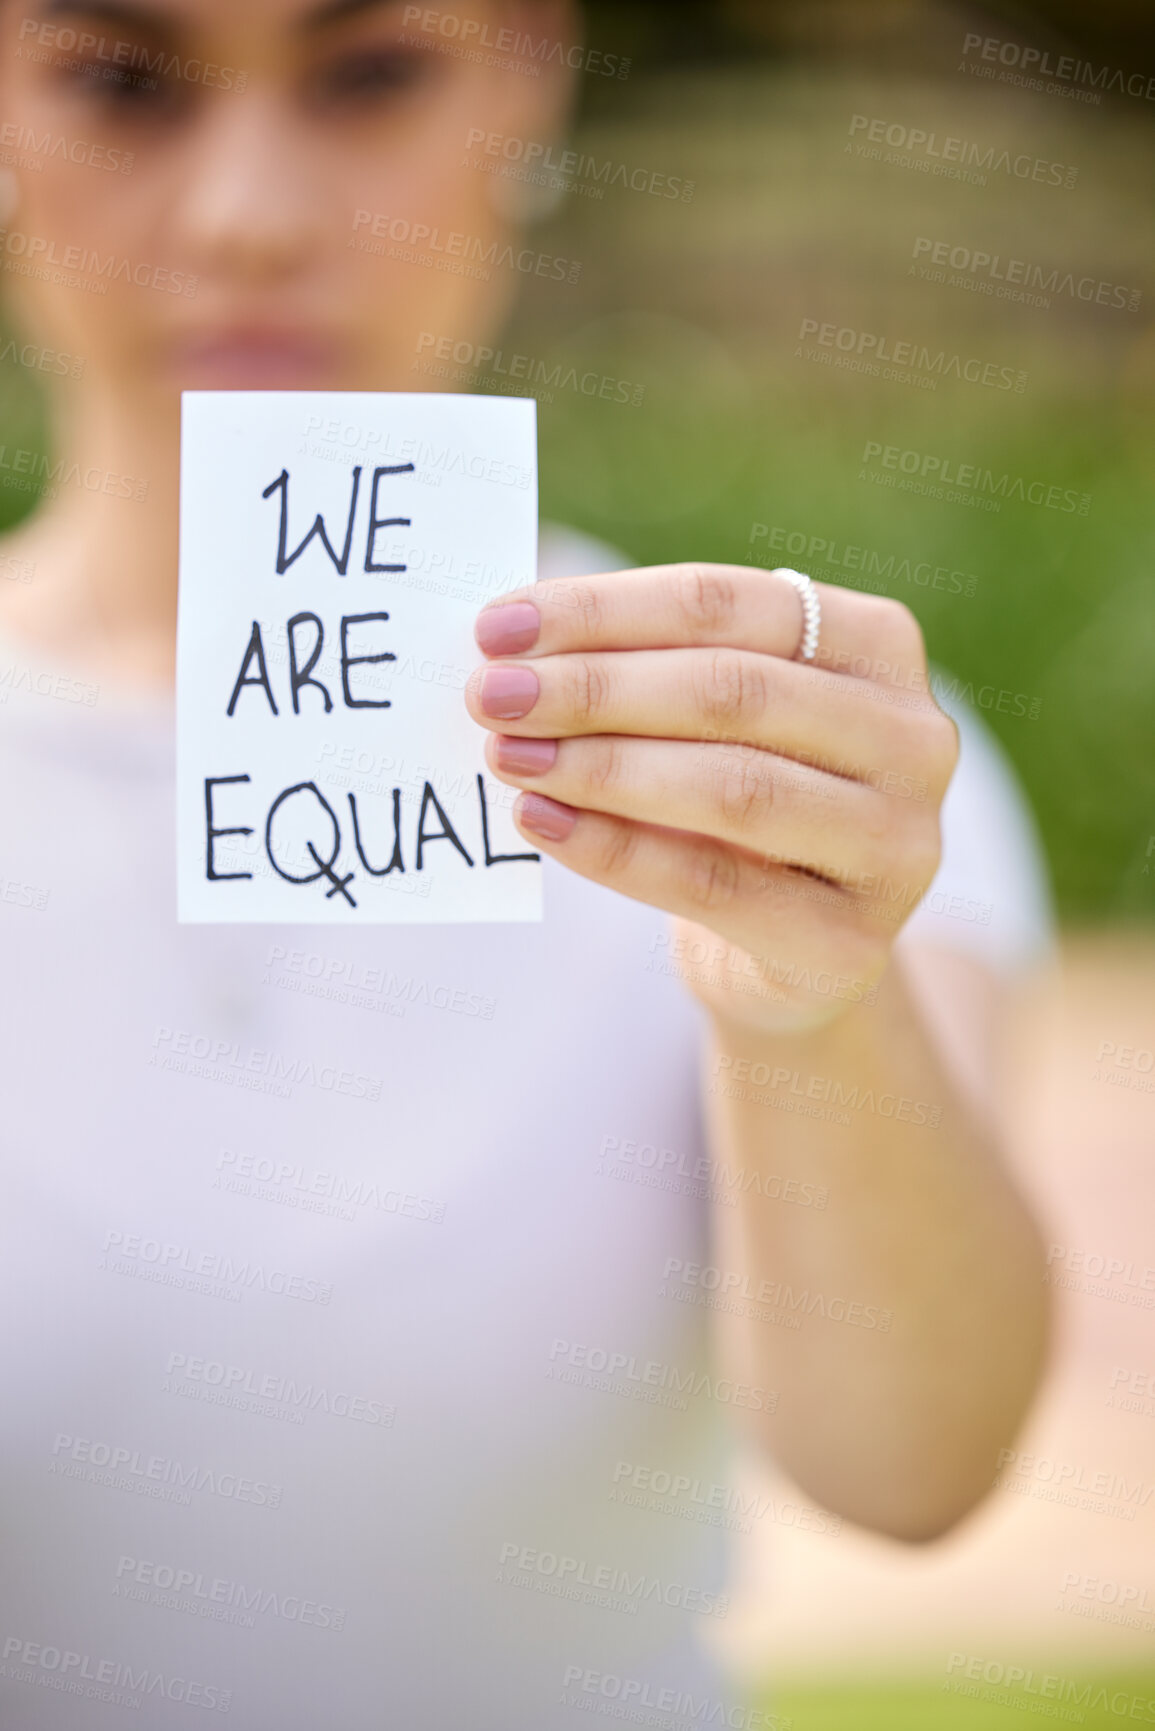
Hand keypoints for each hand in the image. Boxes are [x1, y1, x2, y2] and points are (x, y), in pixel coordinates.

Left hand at [465, 563, 957, 1033]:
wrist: (793, 955)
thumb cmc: (736, 805)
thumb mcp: (711, 720)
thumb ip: (644, 668)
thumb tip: (508, 640)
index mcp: (878, 644)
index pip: (726, 603)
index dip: (604, 610)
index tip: (498, 625)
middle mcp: (913, 737)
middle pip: (731, 691)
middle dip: (592, 687)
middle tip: (489, 692)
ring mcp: (897, 844)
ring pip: (731, 786)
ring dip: (600, 766)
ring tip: (506, 754)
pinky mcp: (851, 942)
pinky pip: (713, 883)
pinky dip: (614, 850)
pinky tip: (541, 823)